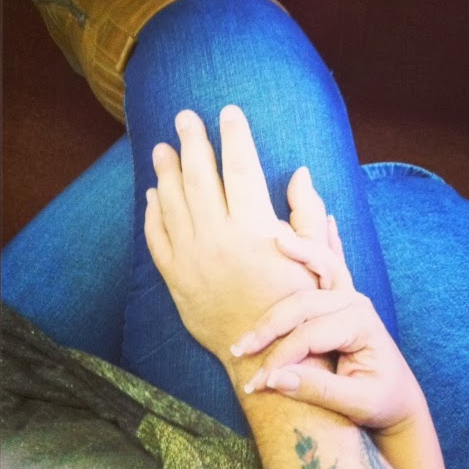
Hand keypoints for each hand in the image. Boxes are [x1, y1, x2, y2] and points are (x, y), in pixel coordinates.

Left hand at [143, 105, 318, 363]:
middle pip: (200, 176)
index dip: (235, 135)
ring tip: (162, 148)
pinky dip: (152, 214)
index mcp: (254, 229)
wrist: (264, 355)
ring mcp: (192, 259)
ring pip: (172, 203)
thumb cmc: (297, 306)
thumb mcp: (317, 260)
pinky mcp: (177, 280)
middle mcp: (218, 238)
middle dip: (193, 141)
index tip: (229, 112)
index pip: (241, 167)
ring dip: (166, 171)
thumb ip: (309, 214)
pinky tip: (152, 195)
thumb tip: (301, 173)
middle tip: (185, 117)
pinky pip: (157, 239)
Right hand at [231, 217, 423, 434]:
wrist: (399, 399)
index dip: (280, 357)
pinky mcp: (340, 298)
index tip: (257, 383)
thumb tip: (273, 379)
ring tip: (261, 251)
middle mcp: (355, 302)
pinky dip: (321, 245)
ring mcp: (348, 296)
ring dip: (288, 261)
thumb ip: (317, 390)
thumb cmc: (381, 401)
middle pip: (302, 302)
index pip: (309, 334)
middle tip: (239, 349)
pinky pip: (328, 264)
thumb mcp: (357, 403)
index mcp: (361, 324)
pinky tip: (326, 220)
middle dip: (268, 325)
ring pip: (314, 270)